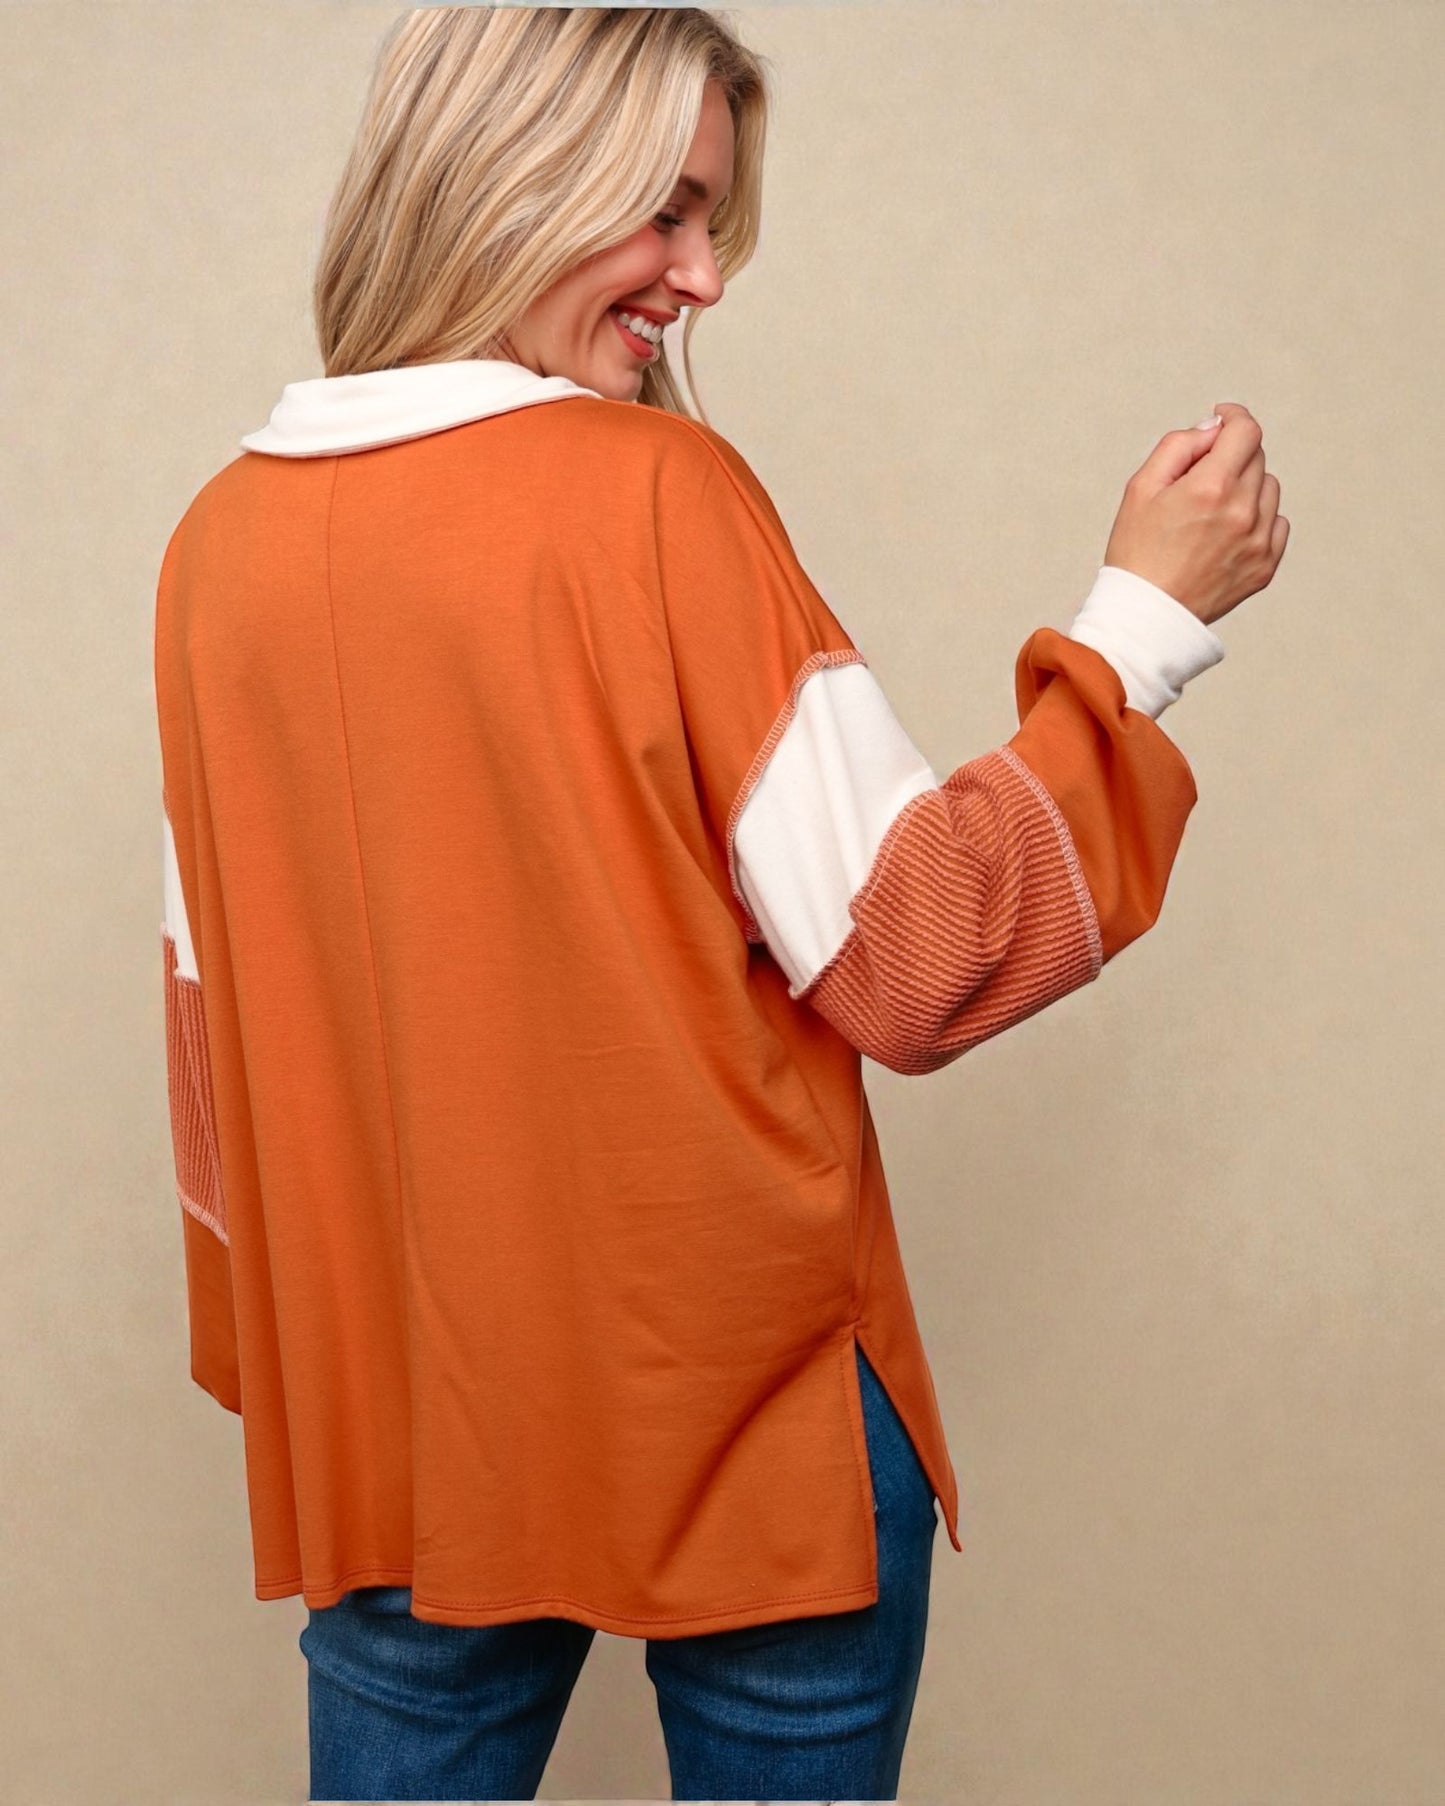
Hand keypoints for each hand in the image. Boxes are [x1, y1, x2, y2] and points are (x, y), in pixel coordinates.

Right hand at [1102, 401, 1289, 627]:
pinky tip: (1226, 533)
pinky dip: (1257, 518)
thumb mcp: (1141, 487)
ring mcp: (1258, 540)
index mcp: (1211, 487)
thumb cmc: (1137, 553)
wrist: (1145, 615)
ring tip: (1211, 512)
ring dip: (1245, 487)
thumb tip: (1212, 429)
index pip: (1246, 431)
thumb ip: (1179, 446)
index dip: (1233, 418)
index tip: (1221, 420)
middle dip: (1230, 455)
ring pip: (1269, 488)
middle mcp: (1242, 511)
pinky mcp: (1265, 565)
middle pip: (1256, 457)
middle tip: (1198, 479)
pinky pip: (1277, 523)